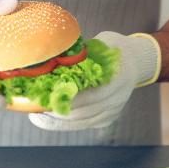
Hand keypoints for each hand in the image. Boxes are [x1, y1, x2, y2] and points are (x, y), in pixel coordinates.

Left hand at [27, 31, 161, 132]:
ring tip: (36, 115)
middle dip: (55, 112)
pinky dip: (66, 123)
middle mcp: (116, 99)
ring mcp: (113, 111)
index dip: (65, 98)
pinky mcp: (108, 118)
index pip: (89, 96)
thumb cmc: (113, 48)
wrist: (136, 60)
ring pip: (81, 123)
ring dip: (57, 121)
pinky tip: (49, 117)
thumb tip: (54, 56)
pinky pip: (84, 125)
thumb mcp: (101, 43)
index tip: (44, 97)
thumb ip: (83, 53)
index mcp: (117, 79)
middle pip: (82, 113)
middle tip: (32, 107)